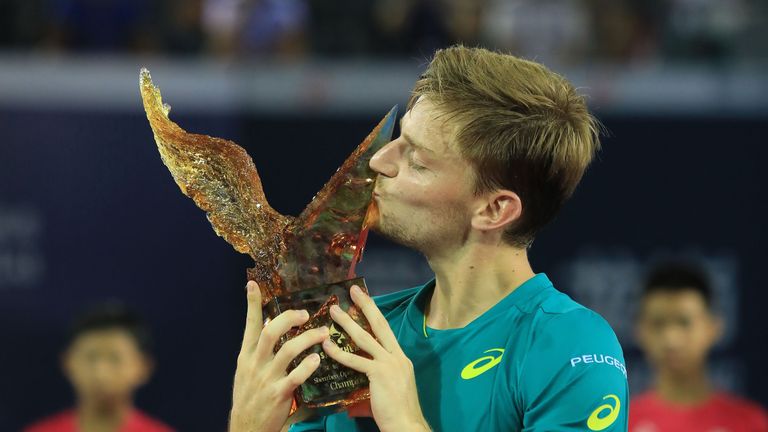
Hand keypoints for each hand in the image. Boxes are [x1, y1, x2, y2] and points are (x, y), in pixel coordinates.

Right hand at [230, 281, 330, 431]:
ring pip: (287, 350)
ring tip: (322, 333)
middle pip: (270, 332)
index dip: (252, 304)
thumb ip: (257, 354)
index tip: (253, 284)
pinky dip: (308, 366)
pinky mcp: (279, 394)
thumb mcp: (246, 373)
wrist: (246, 429)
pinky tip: (318, 359)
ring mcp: (267, 379)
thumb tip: (270, 332)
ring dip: (307, 339)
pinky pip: (296, 376)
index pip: (249, 325)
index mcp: (246, 356)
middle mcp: (255, 364)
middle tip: (306, 313)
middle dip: (289, 318)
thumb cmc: (250, 399)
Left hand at [322, 284, 430, 431]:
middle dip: (366, 306)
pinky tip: (327, 346)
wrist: (407, 425)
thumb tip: (362, 372)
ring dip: (347, 324)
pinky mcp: (379, 374)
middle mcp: (397, 356)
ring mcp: (389, 364)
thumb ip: (378, 375)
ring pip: (365, 338)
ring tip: (334, 312)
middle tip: (353, 291)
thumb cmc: (398, 411)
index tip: (364, 299)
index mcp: (401, 358)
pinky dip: (340, 353)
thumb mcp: (392, 386)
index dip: (375, 314)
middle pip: (380, 325)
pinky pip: (356, 360)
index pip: (386, 330)